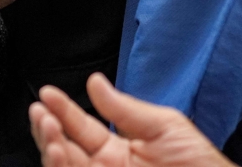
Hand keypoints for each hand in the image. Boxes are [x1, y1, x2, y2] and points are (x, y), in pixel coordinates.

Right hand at [29, 73, 234, 166]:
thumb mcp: (165, 127)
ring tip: (48, 128)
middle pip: (64, 149)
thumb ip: (125, 108)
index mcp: (118, 150)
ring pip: (63, 166)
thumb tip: (94, 82)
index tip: (46, 93)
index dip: (62, 109)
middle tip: (41, 111)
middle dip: (48, 128)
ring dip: (50, 148)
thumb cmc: (201, 165)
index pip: (81, 127)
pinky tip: (58, 152)